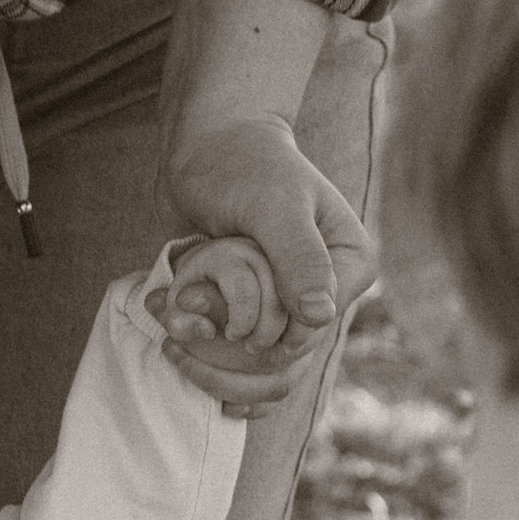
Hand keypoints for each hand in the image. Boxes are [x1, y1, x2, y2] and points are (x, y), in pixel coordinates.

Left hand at [156, 117, 373, 411]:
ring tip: (168, 332)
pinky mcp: (255, 313)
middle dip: (224, 353)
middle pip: (285, 362)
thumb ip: (297, 255)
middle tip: (175, 319)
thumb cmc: (244, 162)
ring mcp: (290, 307)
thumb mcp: (273, 203)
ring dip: (209, 364)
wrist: (209, 146)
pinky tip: (177, 344)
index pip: (309, 332)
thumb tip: (319, 316)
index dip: (257, 334)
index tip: (205, 310)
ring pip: (260, 373)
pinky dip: (206, 360)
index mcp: (349, 266)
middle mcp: (326, 293)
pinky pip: (239, 363)